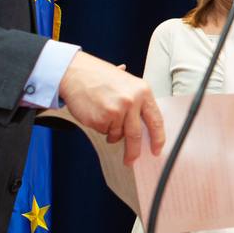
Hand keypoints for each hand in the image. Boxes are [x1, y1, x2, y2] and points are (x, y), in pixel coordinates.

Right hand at [57, 51, 164, 165]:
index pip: (156, 121)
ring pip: (117, 134)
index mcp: (142, 91)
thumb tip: (147, 122)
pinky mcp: (100, 119)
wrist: (75, 73)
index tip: (157, 149)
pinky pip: (104, 132)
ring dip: (111, 131)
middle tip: (131, 159)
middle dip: (133, 151)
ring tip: (104, 113)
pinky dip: (100, 126)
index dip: (158, 139)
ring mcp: (115, 111)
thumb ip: (138, 100)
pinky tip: (96, 111)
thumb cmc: (100, 75)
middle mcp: (131, 101)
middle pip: (136, 135)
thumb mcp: (127, 81)